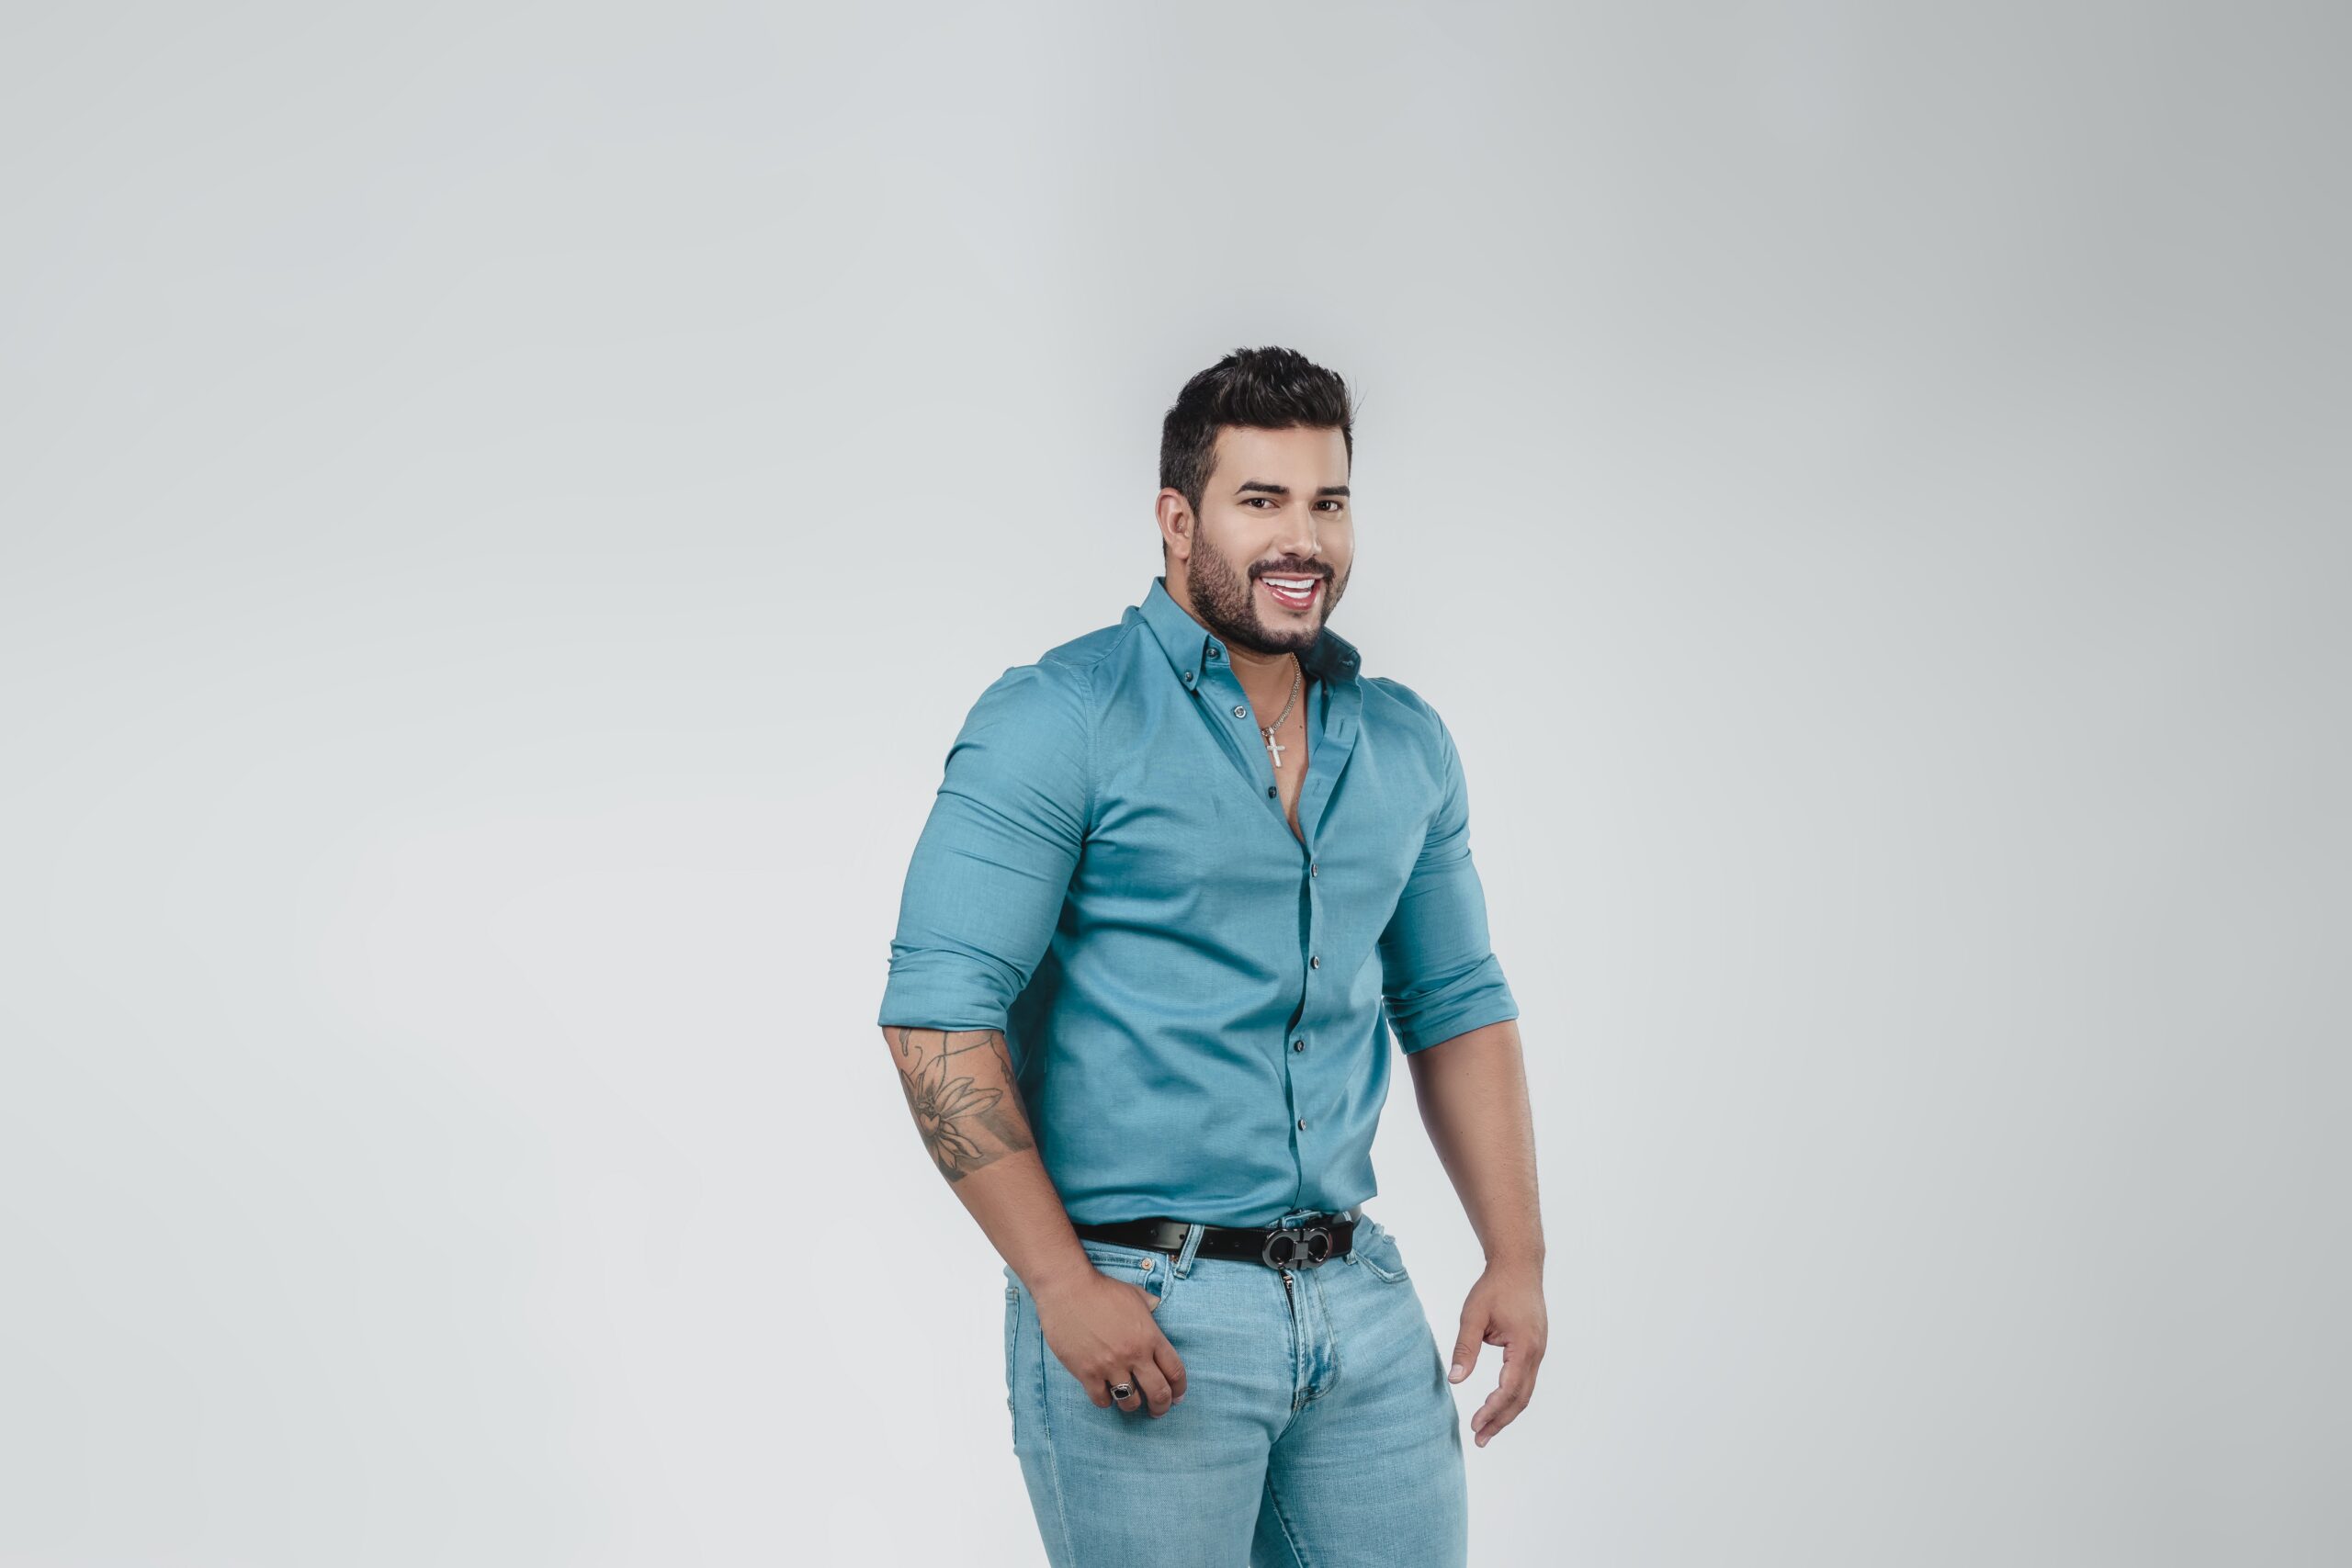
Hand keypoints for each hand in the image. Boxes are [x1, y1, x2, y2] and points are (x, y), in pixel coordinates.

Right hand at [1031, 1268, 1187, 1416]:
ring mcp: (1110, 1365)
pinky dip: (1105, 1400)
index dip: (1179, 1389)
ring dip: (1131, 1404)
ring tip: (1128, 1400)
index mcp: (1149, 1336)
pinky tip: (1104, 1392)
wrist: (1068, 1289)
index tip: (1177, 1396)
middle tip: (1158, 1410)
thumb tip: (1156, 1304)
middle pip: (1158, 1393)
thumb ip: (1149, 1304)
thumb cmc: (1101, 1290)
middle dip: (1161, 1407)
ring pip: (1129, 1401)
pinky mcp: (1087, 1372)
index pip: (1175, 1371)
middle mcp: (1134, 1355)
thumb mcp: (1133, 1294)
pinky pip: (1102, 1400)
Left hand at [1448, 1258, 1546, 1447]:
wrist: (1519, 1266)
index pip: (1508, 1388)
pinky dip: (1512, 1397)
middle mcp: (1537, 1352)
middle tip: (1479, 1440)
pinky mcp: (1535, 1348)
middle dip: (1500, 1420)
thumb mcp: (1473, 1314)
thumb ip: (1465, 1347)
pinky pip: (1526, 1380)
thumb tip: (1455, 1380)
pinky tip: (1497, 1405)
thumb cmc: (1495, 1288)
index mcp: (1524, 1346)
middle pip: (1521, 1398)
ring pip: (1526, 1392)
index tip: (1474, 1425)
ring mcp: (1539, 1351)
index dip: (1492, 1410)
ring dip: (1506, 1412)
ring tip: (1486, 1430)